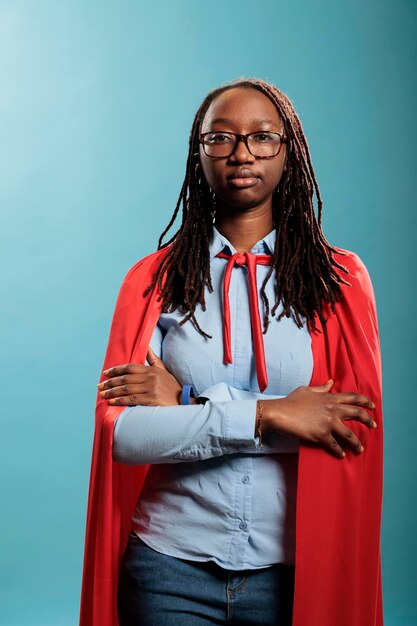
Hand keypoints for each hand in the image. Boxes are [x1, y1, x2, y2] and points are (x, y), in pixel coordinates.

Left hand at [98, 347, 182, 405]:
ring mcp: (150, 388)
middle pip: (125, 379)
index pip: (129, 367)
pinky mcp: (151, 399)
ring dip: (112, 392)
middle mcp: (150, 377)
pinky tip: (112, 402)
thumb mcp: (164, 371)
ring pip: (126, 389)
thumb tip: (147, 346)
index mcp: (152, 369)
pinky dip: (119, 401)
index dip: (116, 370)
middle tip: (99, 386)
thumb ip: (154, 359)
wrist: (183, 402)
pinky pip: (131, 399)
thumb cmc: (172, 387)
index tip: (105, 373)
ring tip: (102, 395)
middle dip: (110, 382)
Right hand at [262, 379, 376, 458]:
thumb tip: (331, 382)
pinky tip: (341, 455)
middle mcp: (332, 410)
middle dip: (368, 421)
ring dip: (357, 443)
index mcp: (329, 398)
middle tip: (373, 426)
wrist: (279, 413)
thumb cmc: (291, 401)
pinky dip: (339, 451)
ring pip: (349, 435)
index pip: (353, 397)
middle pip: (357, 414)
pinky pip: (335, 445)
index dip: (365, 402)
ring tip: (360, 449)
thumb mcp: (307, 390)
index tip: (372, 407)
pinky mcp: (321, 435)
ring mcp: (328, 423)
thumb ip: (321, 388)